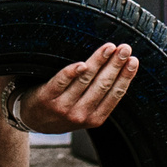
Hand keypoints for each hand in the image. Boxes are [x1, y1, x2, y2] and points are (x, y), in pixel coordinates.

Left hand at [17, 43, 139, 131]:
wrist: (33, 119)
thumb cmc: (64, 110)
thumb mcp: (85, 113)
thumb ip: (100, 98)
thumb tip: (122, 70)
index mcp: (94, 118)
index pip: (115, 95)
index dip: (125, 77)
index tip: (133, 60)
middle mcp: (80, 114)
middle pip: (102, 85)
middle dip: (116, 65)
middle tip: (125, 49)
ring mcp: (62, 106)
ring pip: (85, 80)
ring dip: (98, 61)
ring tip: (109, 47)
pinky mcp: (45, 97)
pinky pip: (60, 82)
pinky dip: (71, 73)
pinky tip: (82, 64)